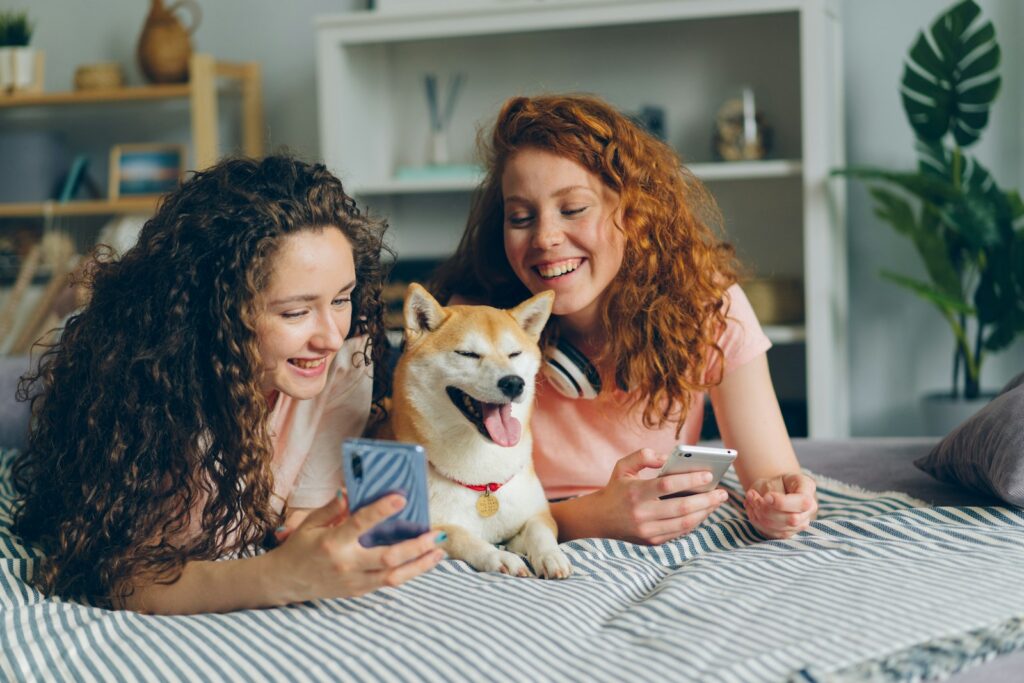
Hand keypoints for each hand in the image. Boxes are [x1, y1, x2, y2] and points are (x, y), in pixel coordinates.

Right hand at [267, 491, 444, 604]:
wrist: (284, 581)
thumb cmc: (299, 547)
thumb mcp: (309, 523)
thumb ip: (332, 508)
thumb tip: (350, 490)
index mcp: (332, 542)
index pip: (360, 524)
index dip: (381, 510)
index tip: (402, 498)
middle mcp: (346, 564)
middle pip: (388, 558)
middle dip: (416, 547)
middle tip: (437, 535)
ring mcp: (354, 581)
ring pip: (394, 576)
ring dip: (420, 565)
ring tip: (440, 552)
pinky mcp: (358, 591)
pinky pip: (387, 583)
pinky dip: (408, 573)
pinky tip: (423, 562)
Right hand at [587, 448, 728, 544]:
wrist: (600, 519)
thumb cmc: (617, 488)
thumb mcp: (623, 466)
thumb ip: (643, 455)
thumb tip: (667, 458)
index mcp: (635, 492)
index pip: (668, 485)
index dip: (690, 480)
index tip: (709, 475)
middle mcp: (641, 513)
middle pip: (682, 507)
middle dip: (706, 500)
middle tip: (723, 492)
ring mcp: (647, 530)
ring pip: (685, 523)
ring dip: (705, 512)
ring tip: (716, 502)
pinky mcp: (652, 541)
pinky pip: (680, 532)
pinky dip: (694, 522)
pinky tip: (703, 511)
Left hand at [745, 473, 816, 538]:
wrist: (775, 489)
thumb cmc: (776, 481)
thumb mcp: (775, 478)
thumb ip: (773, 489)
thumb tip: (767, 500)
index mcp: (808, 488)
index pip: (803, 503)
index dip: (782, 503)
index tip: (766, 496)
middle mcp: (809, 508)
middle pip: (792, 519)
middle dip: (766, 509)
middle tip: (751, 494)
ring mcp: (800, 523)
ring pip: (779, 528)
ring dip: (758, 513)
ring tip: (750, 498)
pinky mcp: (787, 533)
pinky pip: (770, 532)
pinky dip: (756, 519)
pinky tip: (752, 507)